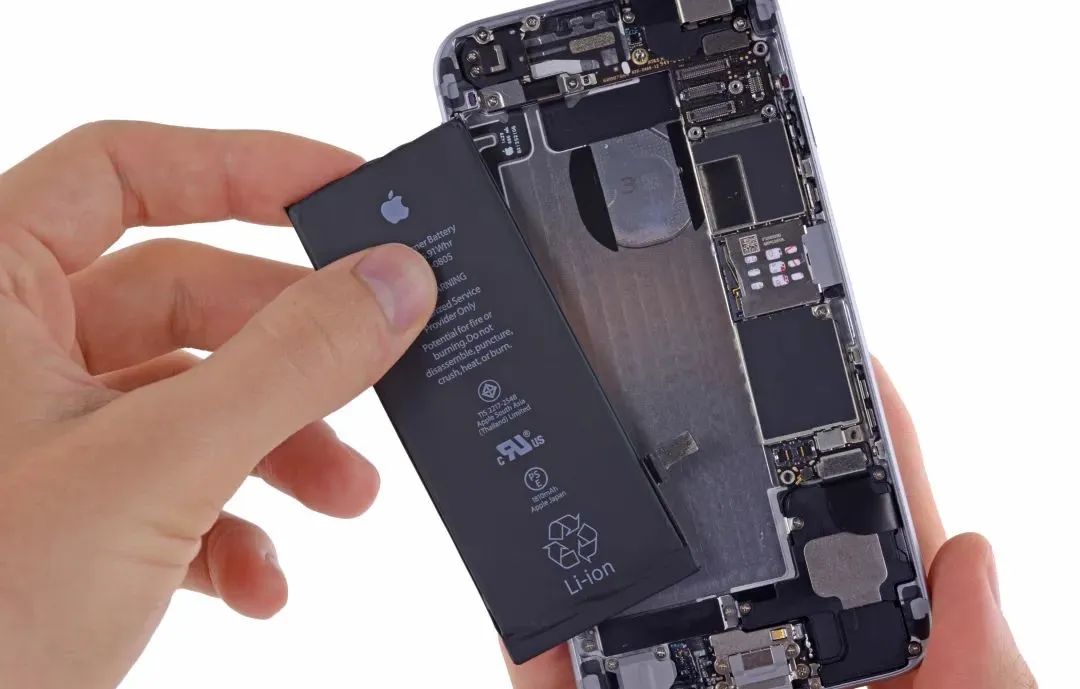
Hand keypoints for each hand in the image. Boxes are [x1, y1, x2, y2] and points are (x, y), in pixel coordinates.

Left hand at [0, 122, 436, 687]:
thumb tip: (390, 283)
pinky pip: (176, 483)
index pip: (128, 169)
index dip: (245, 166)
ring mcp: (42, 432)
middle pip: (191, 297)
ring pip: (197, 398)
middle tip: (377, 372)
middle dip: (295, 355)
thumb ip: (289, 363)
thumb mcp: (155, 467)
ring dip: (284, 449)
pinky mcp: (70, 509)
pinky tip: (258, 579)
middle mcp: (13, 348)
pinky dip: (235, 525)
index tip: (346, 193)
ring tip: (344, 499)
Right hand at [505, 363, 1036, 688]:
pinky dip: (532, 628)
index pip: (867, 536)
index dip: (857, 443)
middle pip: (742, 551)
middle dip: (717, 466)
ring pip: (639, 604)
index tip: (831, 359)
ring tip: (592, 455)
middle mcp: (776, 676)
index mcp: (875, 671)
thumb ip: (985, 679)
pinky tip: (521, 576)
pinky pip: (554, 672)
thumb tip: (974, 554)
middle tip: (686, 374)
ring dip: (613, 534)